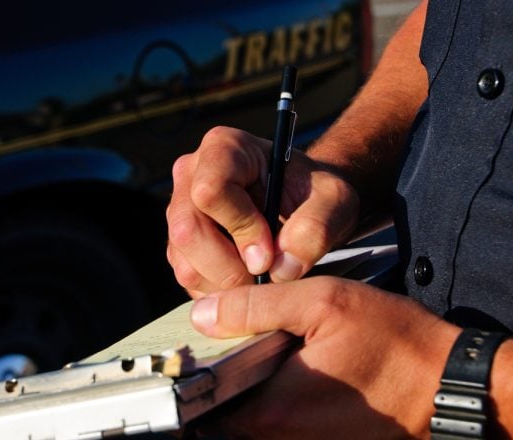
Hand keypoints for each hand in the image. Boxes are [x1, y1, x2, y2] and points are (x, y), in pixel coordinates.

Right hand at [166, 126, 359, 295]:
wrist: (304, 206)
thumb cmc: (315, 194)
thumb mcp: (334, 202)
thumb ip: (316, 228)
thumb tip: (281, 268)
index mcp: (224, 148)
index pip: (211, 190)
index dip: (241, 227)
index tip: (271, 250)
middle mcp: (191, 174)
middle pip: (188, 231)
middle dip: (230, 267)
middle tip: (267, 276)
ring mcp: (180, 211)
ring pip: (185, 263)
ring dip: (227, 286)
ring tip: (262, 279)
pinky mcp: (179, 245)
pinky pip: (188, 280)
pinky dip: (220, 294)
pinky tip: (249, 283)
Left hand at [188, 276, 459, 438]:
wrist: (449, 384)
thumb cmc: (396, 344)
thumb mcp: (324, 303)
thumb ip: (256, 307)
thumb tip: (202, 314)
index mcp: (274, 409)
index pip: (205, 402)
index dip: (199, 369)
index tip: (205, 346)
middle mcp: (283, 438)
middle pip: (225, 413)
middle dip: (227, 377)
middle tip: (241, 339)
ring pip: (253, 419)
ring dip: (253, 386)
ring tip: (272, 349)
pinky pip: (281, 422)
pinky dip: (279, 396)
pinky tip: (298, 366)